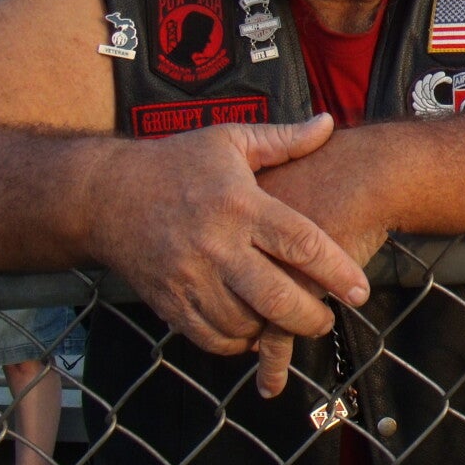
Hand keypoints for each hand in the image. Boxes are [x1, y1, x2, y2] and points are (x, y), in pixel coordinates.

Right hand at [85, 115, 368, 396]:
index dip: (337, 270)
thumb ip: (283, 140)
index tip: (360, 290)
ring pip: (245, 323)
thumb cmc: (176, 163)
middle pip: (276, 296)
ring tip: (290, 321)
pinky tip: (250, 329)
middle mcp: (216, 245)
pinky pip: (210, 337)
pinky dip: (236, 341)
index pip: (301, 243)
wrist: (103, 196)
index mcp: (240, 204)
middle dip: (311, 317)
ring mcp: (190, 277)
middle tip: (326, 318)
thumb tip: (327, 123)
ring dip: (273, 330)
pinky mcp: (168, 302)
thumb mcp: (229, 141)